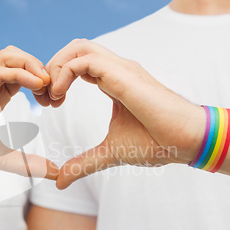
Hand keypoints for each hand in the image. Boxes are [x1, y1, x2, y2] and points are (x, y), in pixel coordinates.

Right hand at [0, 46, 58, 179]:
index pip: (23, 74)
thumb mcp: (2, 157)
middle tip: (53, 90)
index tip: (54, 101)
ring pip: (9, 55)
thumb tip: (53, 174)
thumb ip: (27, 164)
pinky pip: (1, 70)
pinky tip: (38, 85)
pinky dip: (23, 73)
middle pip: (18, 58)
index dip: (42, 82)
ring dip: (32, 64)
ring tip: (46, 83)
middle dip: (40, 68)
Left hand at [39, 39, 204, 188]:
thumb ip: (83, 164)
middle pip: (75, 48)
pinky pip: (84, 60)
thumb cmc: (156, 143)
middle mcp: (116, 69)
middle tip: (43, 97)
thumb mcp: (109, 154)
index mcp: (113, 81)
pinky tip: (60, 97)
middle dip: (52, 67)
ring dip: (56, 67)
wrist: (186, 141)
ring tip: (50, 96)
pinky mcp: (123, 74)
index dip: (57, 78)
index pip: (78, 64)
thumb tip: (60, 182)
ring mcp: (120, 68)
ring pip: (78, 47)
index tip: (48, 103)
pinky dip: (65, 74)